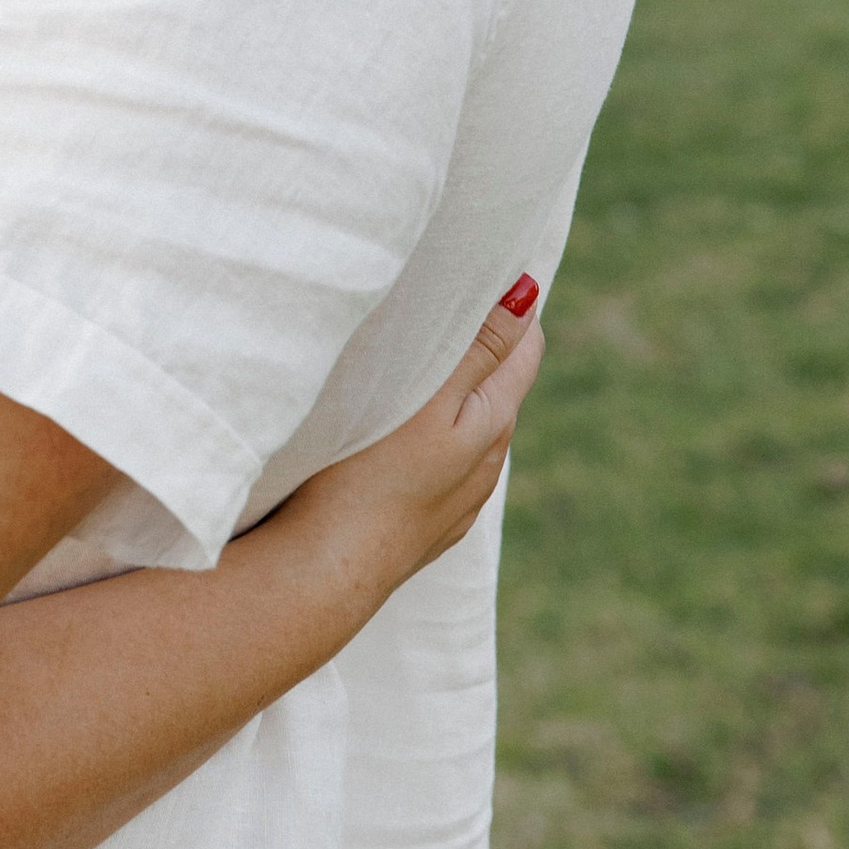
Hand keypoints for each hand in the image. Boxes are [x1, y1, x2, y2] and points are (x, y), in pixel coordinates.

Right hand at [268, 278, 542, 596]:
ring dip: (442, 400)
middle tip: (427, 309)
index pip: (525, 347)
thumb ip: (477, 348)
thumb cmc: (365, 478)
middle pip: (492, 387)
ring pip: (460, 431)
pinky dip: (419, 444)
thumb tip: (528, 294)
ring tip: (401, 372)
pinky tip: (384, 446)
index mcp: (492, 424)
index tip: (473, 273)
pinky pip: (431, 470)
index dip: (506, 306)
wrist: (320, 576)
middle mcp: (484, 466)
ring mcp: (453, 504)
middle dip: (471, 349)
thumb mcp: (427, 402)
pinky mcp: (418, 529)